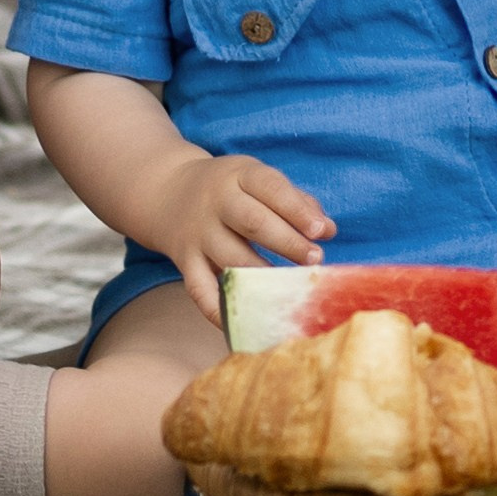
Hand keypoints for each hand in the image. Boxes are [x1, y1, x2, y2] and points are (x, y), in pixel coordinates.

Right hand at [132, 148, 334, 325]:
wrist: (167, 193)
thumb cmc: (231, 190)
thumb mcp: (257, 181)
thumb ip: (296, 202)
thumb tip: (328, 230)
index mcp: (239, 175)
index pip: (270, 188)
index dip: (297, 210)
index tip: (321, 232)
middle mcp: (215, 202)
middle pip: (253, 222)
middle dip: (287, 243)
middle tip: (315, 260)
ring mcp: (198, 234)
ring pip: (231, 259)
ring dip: (264, 277)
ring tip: (293, 290)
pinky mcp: (185, 262)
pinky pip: (200, 290)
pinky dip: (221, 310)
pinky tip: (249, 320)